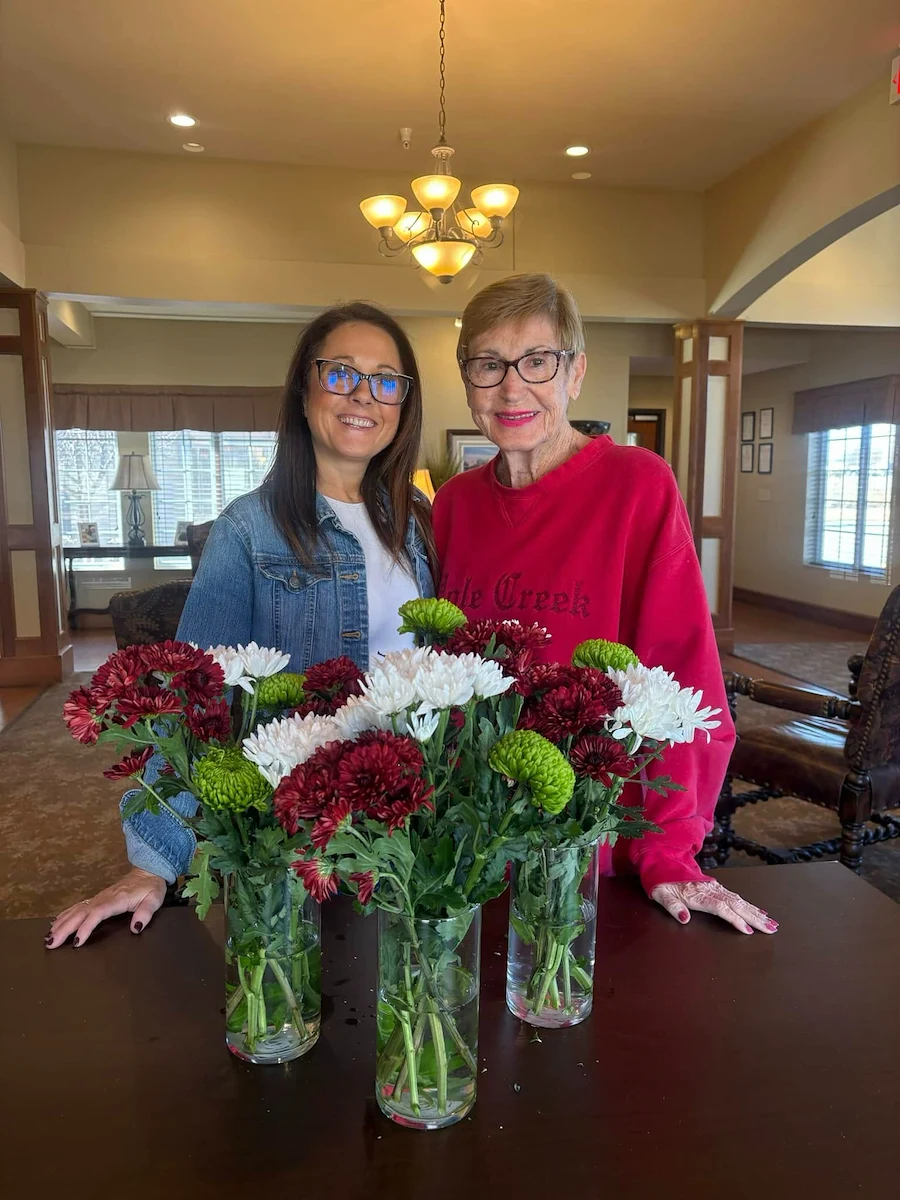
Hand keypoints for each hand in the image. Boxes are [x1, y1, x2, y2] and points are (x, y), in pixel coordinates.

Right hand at [45, 868, 167, 948]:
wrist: (148, 870)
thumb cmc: (151, 887)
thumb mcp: (154, 900)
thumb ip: (145, 913)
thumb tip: (136, 928)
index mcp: (116, 900)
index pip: (97, 914)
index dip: (86, 928)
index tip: (77, 942)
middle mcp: (103, 898)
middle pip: (80, 913)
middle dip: (64, 928)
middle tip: (51, 943)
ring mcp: (98, 898)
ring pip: (75, 910)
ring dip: (61, 923)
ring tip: (48, 937)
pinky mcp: (97, 899)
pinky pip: (77, 907)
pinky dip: (65, 915)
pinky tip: (55, 923)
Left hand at [650, 879, 778, 934]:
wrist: (664, 862)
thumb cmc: (662, 882)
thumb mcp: (661, 894)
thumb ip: (672, 906)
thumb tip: (684, 918)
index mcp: (699, 895)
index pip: (721, 908)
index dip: (734, 919)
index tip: (748, 930)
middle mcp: (711, 891)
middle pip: (737, 905)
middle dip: (755, 918)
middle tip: (772, 929)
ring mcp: (716, 889)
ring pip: (740, 901)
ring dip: (757, 913)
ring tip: (772, 924)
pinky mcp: (718, 888)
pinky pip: (737, 898)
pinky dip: (751, 906)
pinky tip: (760, 912)